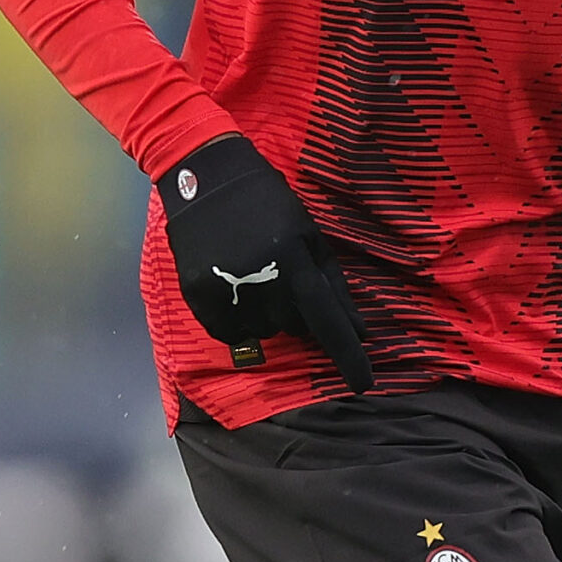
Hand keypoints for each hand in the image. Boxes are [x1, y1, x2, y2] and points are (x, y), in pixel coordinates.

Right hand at [157, 135, 373, 392]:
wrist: (207, 177)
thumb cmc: (268, 203)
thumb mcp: (310, 236)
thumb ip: (335, 286)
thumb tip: (361, 331)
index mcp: (295, 264)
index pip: (328, 323)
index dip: (348, 356)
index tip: (364, 384)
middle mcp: (262, 284)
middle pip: (294, 328)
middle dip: (295, 310)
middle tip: (279, 272)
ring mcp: (227, 293)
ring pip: (262, 332)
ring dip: (265, 314)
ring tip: (252, 273)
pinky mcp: (197, 297)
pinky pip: (229, 333)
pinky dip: (237, 319)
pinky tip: (231, 284)